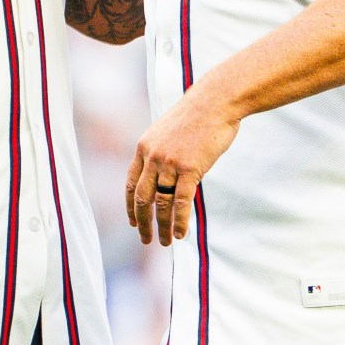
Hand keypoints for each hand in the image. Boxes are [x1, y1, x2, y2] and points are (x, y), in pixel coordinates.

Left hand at [125, 84, 240, 244]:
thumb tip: (165, 174)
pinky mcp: (189, 168)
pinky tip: (180, 234)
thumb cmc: (196, 117)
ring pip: (161, 203)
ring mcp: (169, 163)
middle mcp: (152, 156)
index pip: (130, 183)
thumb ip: (162, 153)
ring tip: (165, 242)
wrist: (214, 102)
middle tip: (145, 239)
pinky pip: (181, 202)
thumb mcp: (168, 133)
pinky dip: (179, 221)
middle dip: (142, 221)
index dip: (130, 205)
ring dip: (162, 226)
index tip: (132, 221)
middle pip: (141, 197)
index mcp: (144, 148)